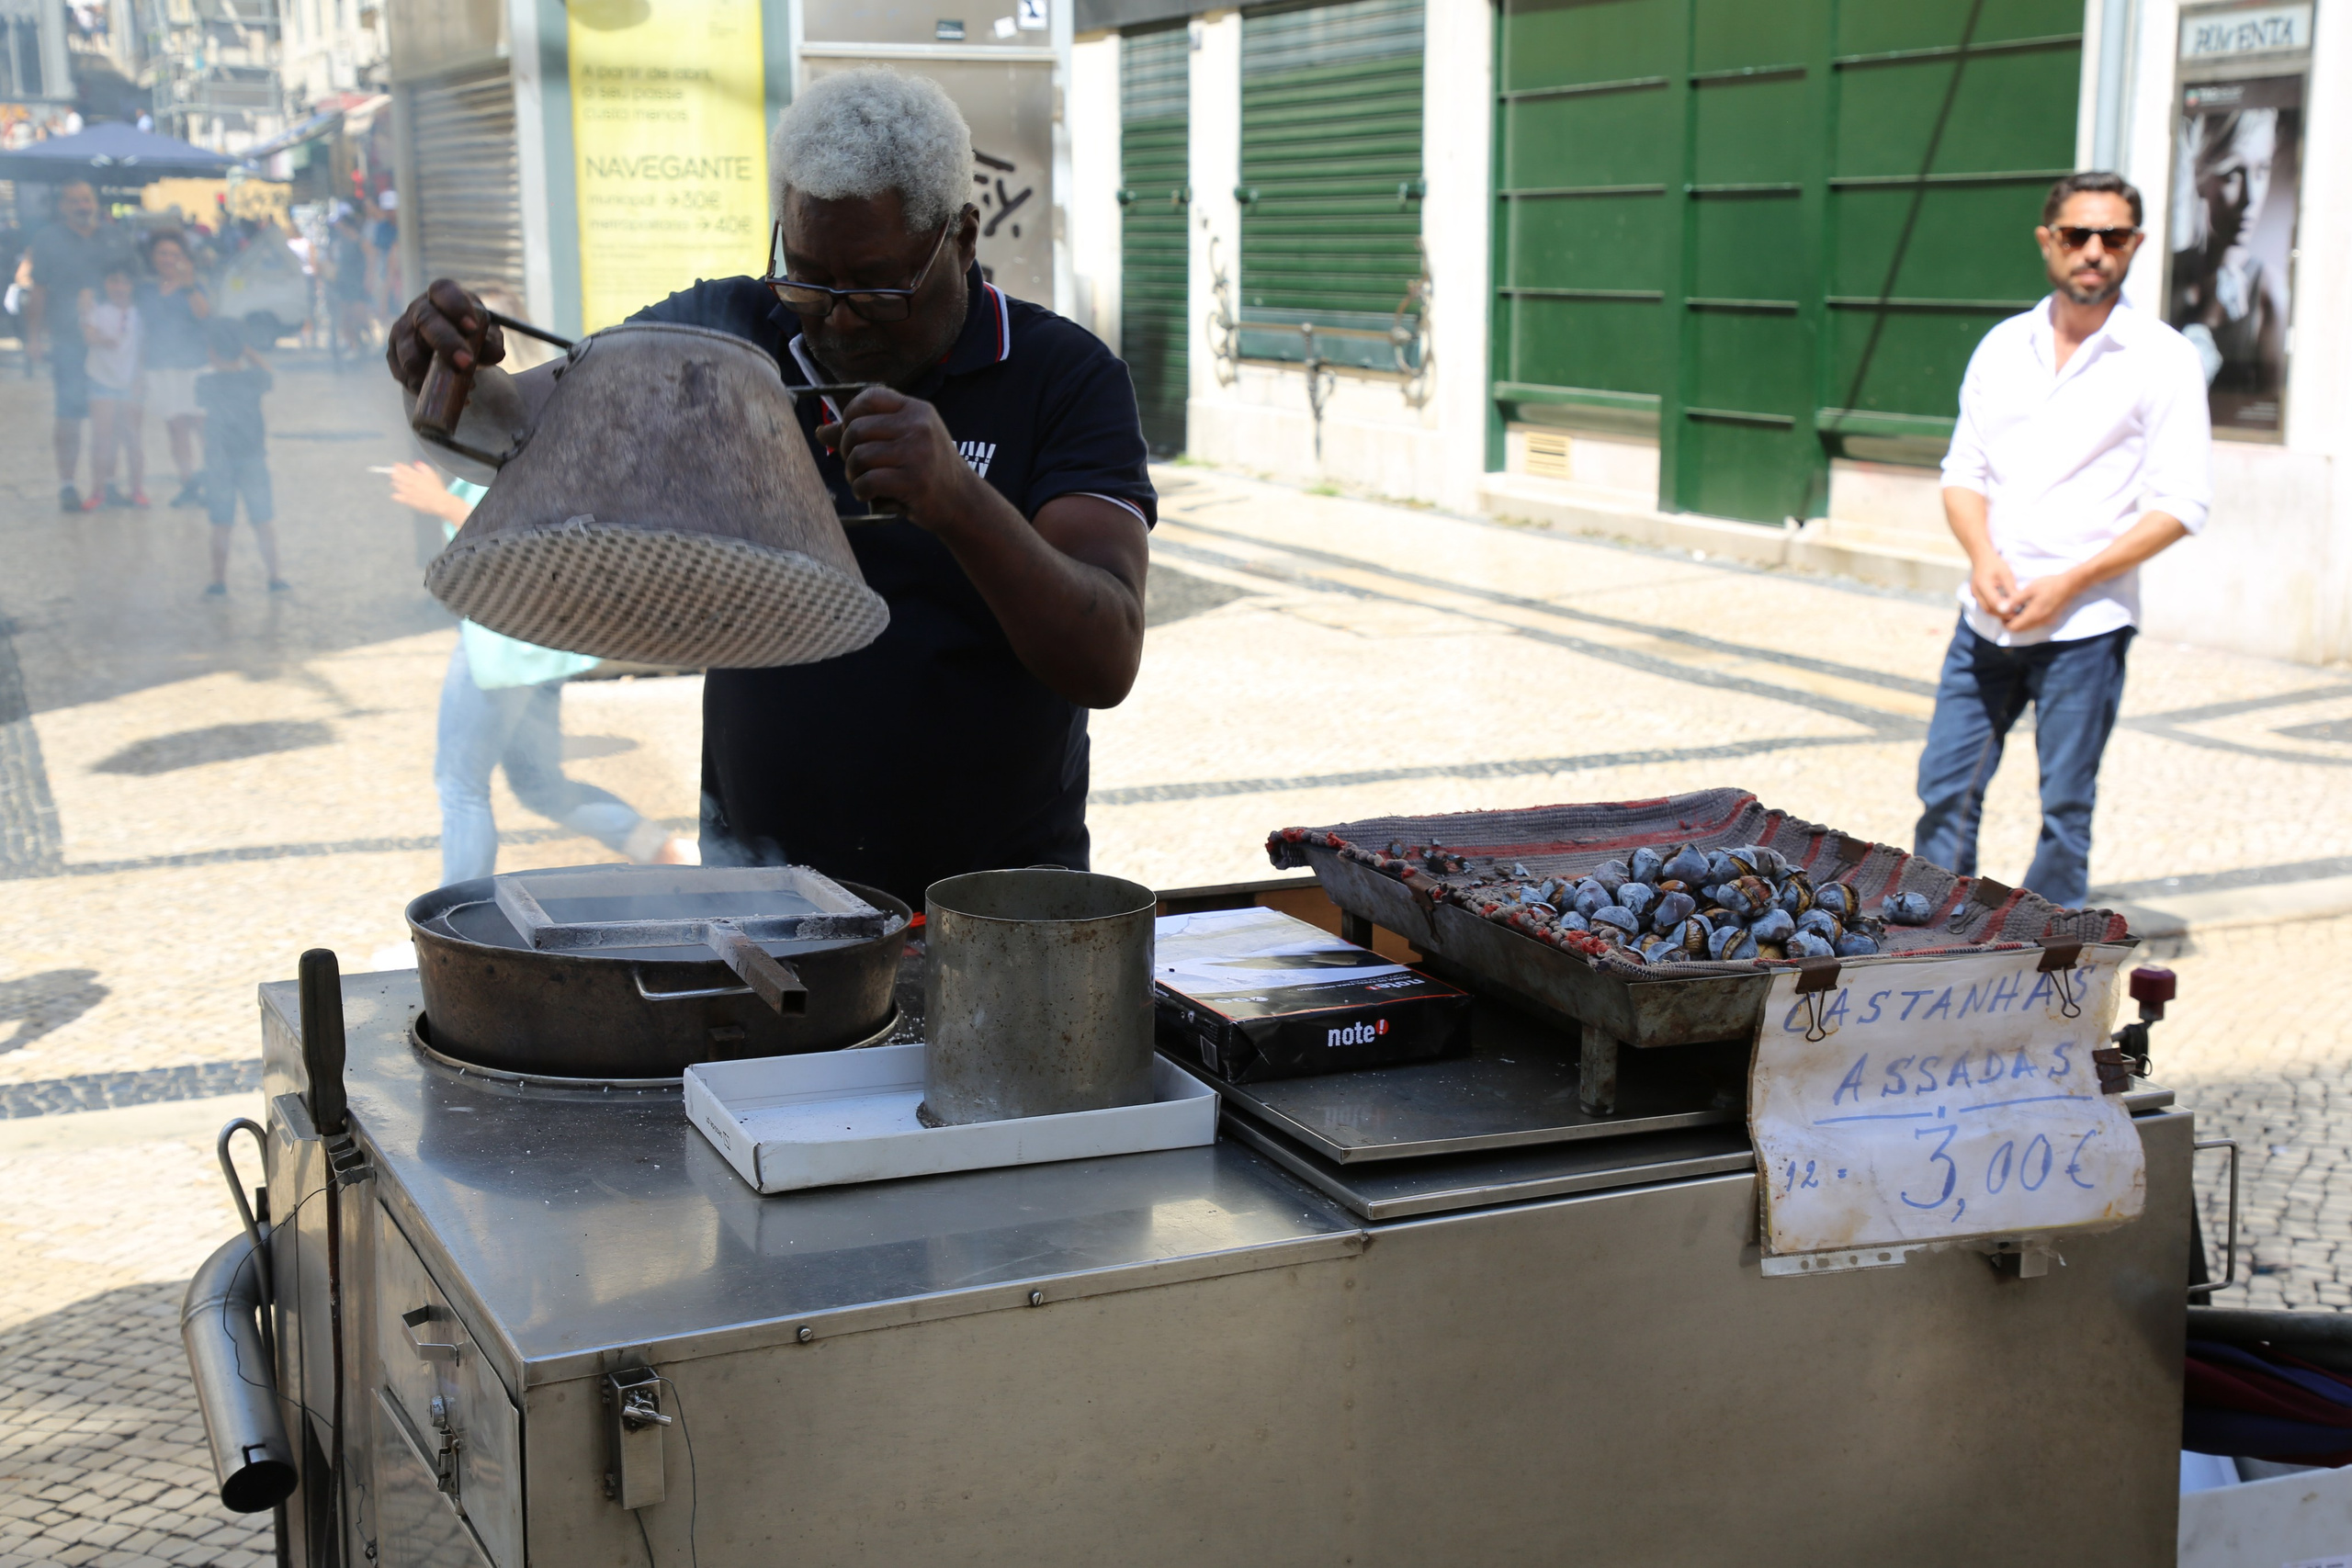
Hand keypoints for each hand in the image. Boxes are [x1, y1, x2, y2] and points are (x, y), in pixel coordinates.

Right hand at [384, 278, 503, 392]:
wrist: (447, 343)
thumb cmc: (468, 332)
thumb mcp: (483, 332)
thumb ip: (490, 341)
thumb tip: (497, 354)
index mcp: (440, 295)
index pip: (442, 292)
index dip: (455, 307)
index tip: (471, 327)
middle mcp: (417, 311)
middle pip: (425, 322)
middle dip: (445, 343)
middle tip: (466, 363)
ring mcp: (402, 334)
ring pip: (409, 355)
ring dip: (434, 374)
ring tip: (466, 385)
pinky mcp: (394, 358)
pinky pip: (406, 378)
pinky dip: (428, 390)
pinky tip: (450, 398)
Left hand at [387, 459, 471, 521]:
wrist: (439, 502)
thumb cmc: (437, 488)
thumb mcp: (432, 475)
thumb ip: (423, 468)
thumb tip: (416, 463)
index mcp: (416, 475)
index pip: (404, 469)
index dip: (399, 466)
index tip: (396, 466)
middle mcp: (410, 482)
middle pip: (397, 476)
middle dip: (395, 474)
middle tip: (394, 475)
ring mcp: (408, 492)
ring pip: (396, 486)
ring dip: (395, 484)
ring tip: (395, 483)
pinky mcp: (407, 500)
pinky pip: (397, 497)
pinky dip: (395, 495)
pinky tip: (396, 494)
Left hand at [816, 387, 979, 528]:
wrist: (961, 501)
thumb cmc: (927, 470)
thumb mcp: (903, 442)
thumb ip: (865, 434)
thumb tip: (821, 432)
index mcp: (916, 410)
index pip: (869, 397)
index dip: (851, 414)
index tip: (853, 434)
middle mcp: (918, 426)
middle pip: (857, 428)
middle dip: (847, 450)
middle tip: (855, 465)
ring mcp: (917, 452)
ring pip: (860, 455)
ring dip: (853, 474)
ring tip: (863, 482)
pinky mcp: (914, 480)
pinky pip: (868, 480)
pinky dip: (862, 491)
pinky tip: (870, 495)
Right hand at [1968, 554, 2018, 621]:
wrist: (1981, 558)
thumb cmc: (1995, 564)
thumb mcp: (2006, 573)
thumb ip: (2010, 588)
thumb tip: (2017, 602)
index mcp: (1983, 585)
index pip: (1993, 602)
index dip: (2005, 610)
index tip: (2017, 612)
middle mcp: (1976, 592)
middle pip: (1988, 609)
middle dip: (2002, 615)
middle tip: (2016, 615)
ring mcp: (1975, 595)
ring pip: (1986, 610)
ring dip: (1998, 614)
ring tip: (2011, 613)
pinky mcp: (1977, 596)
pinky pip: (1986, 606)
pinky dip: (1995, 610)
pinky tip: (2005, 609)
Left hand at [2000, 571, 2079, 634]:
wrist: (2070, 584)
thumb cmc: (2049, 584)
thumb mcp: (2029, 589)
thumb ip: (2015, 600)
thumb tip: (2002, 608)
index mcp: (2033, 615)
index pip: (2014, 627)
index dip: (2005, 623)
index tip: (2002, 613)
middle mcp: (2040, 621)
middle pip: (2020, 630)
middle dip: (2011, 623)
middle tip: (2008, 611)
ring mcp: (2046, 621)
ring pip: (2028, 628)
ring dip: (2020, 622)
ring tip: (2016, 609)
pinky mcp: (2051, 619)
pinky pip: (2035, 624)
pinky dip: (2028, 620)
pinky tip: (2027, 609)